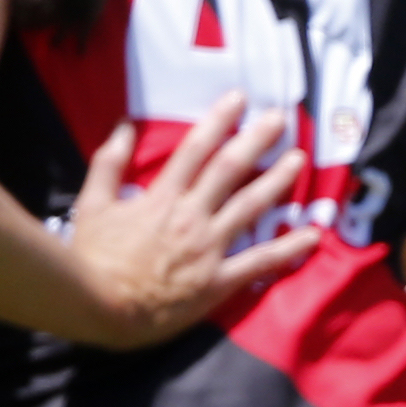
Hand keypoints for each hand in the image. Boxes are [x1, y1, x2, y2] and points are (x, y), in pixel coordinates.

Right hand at [66, 98, 316, 344]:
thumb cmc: (92, 258)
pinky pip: (260, 262)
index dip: (219, 121)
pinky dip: (288, 248)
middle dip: (256, 141)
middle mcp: (191, 216)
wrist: (99, 308)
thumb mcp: (91, 204)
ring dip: (278, 181)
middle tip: (280, 118)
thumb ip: (109, 163)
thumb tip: (125, 125)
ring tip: (299, 159)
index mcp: (161, 197)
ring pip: (250, 206)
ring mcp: (209, 248)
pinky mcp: (218, 280)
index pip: (195, 150)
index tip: (239, 99)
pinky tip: (314, 235)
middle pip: (229, 170)